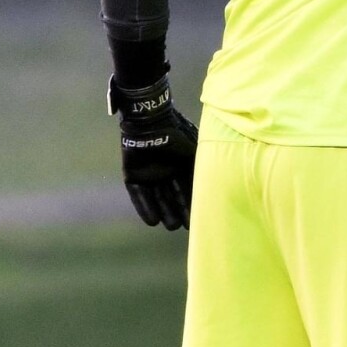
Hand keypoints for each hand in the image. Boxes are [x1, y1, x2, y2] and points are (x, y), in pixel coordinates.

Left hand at [107, 73, 196, 230]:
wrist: (149, 120)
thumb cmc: (176, 135)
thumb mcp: (194, 153)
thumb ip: (199, 171)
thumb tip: (213, 192)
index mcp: (181, 166)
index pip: (187, 190)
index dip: (191, 205)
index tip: (198, 220)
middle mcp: (166, 172)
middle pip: (172, 197)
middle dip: (178, 211)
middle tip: (184, 226)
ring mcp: (150, 174)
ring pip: (157, 198)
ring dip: (164, 211)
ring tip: (170, 225)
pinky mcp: (133, 175)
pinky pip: (138, 194)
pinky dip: (144, 207)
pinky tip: (152, 221)